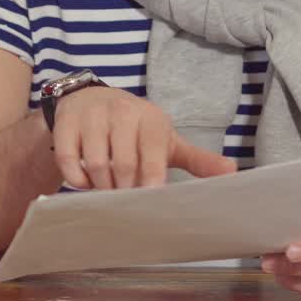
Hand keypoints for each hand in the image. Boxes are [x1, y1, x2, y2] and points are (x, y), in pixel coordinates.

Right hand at [51, 87, 235, 189]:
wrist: (91, 99)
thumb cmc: (135, 128)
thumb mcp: (166, 140)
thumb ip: (197, 159)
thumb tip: (233, 173)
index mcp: (151, 119)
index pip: (153, 154)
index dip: (151, 181)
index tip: (149, 201)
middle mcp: (122, 112)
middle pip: (124, 165)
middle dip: (125, 190)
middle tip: (126, 201)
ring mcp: (92, 115)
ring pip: (96, 164)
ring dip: (102, 187)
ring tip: (107, 191)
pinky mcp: (67, 122)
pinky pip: (69, 160)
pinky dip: (77, 179)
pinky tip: (84, 182)